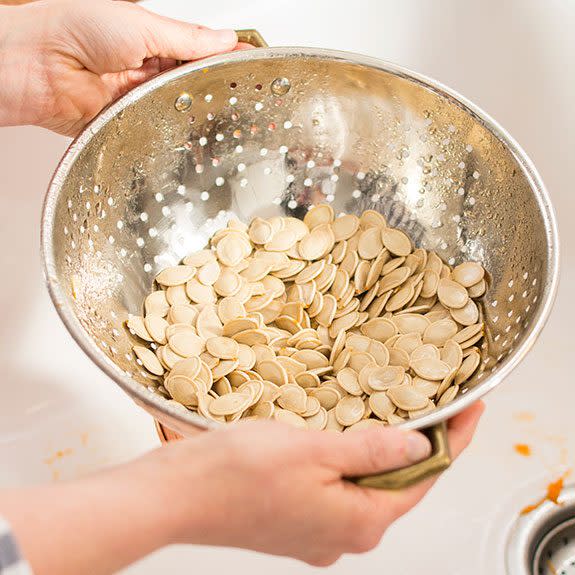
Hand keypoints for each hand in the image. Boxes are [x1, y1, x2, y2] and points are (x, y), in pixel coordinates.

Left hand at [0, 0, 238, 135]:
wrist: (35, 65)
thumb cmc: (74, 29)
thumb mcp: (142, 25)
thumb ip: (188, 38)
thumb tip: (226, 38)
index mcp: (153, 41)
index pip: (200, 52)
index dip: (226, 60)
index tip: (253, 67)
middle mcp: (148, 71)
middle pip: (194, 85)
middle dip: (216, 91)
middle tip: (245, 98)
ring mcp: (139, 99)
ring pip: (180, 110)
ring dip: (198, 114)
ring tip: (226, 120)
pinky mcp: (129, 124)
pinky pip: (158, 131)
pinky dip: (175, 134)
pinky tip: (194, 137)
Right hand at [140, 402, 483, 566]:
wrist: (178, 494)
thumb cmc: (236, 472)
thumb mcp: (314, 450)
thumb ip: (372, 451)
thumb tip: (421, 450)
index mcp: (358, 522)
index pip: (426, 480)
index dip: (454, 441)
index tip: (471, 410)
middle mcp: (343, 536)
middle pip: (399, 487)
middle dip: (420, 447)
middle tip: (434, 405)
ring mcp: (319, 532)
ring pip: (368, 487)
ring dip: (382, 452)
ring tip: (394, 415)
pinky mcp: (298, 521)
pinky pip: (341, 489)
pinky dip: (352, 462)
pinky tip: (346, 437)